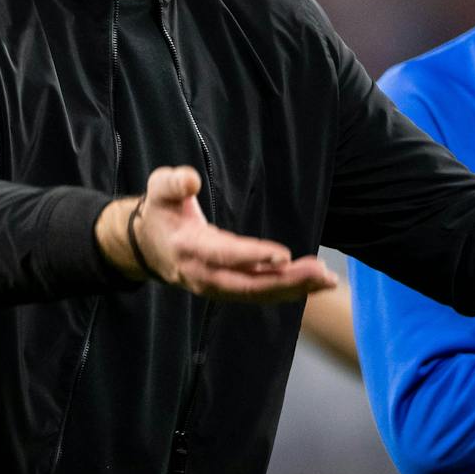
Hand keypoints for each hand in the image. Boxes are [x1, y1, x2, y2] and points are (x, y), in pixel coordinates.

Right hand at [96, 166, 337, 301]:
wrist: (147, 247)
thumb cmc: (160, 211)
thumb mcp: (159, 189)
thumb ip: (173, 183)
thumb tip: (191, 179)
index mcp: (188, 248)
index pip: (224, 255)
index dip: (253, 256)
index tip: (283, 255)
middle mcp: (204, 275)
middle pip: (248, 284)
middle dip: (286, 281)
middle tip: (321, 273)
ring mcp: (217, 286)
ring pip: (258, 293)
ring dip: (294, 288)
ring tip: (327, 280)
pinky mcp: (229, 288)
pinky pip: (260, 293)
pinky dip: (288, 290)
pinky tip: (315, 284)